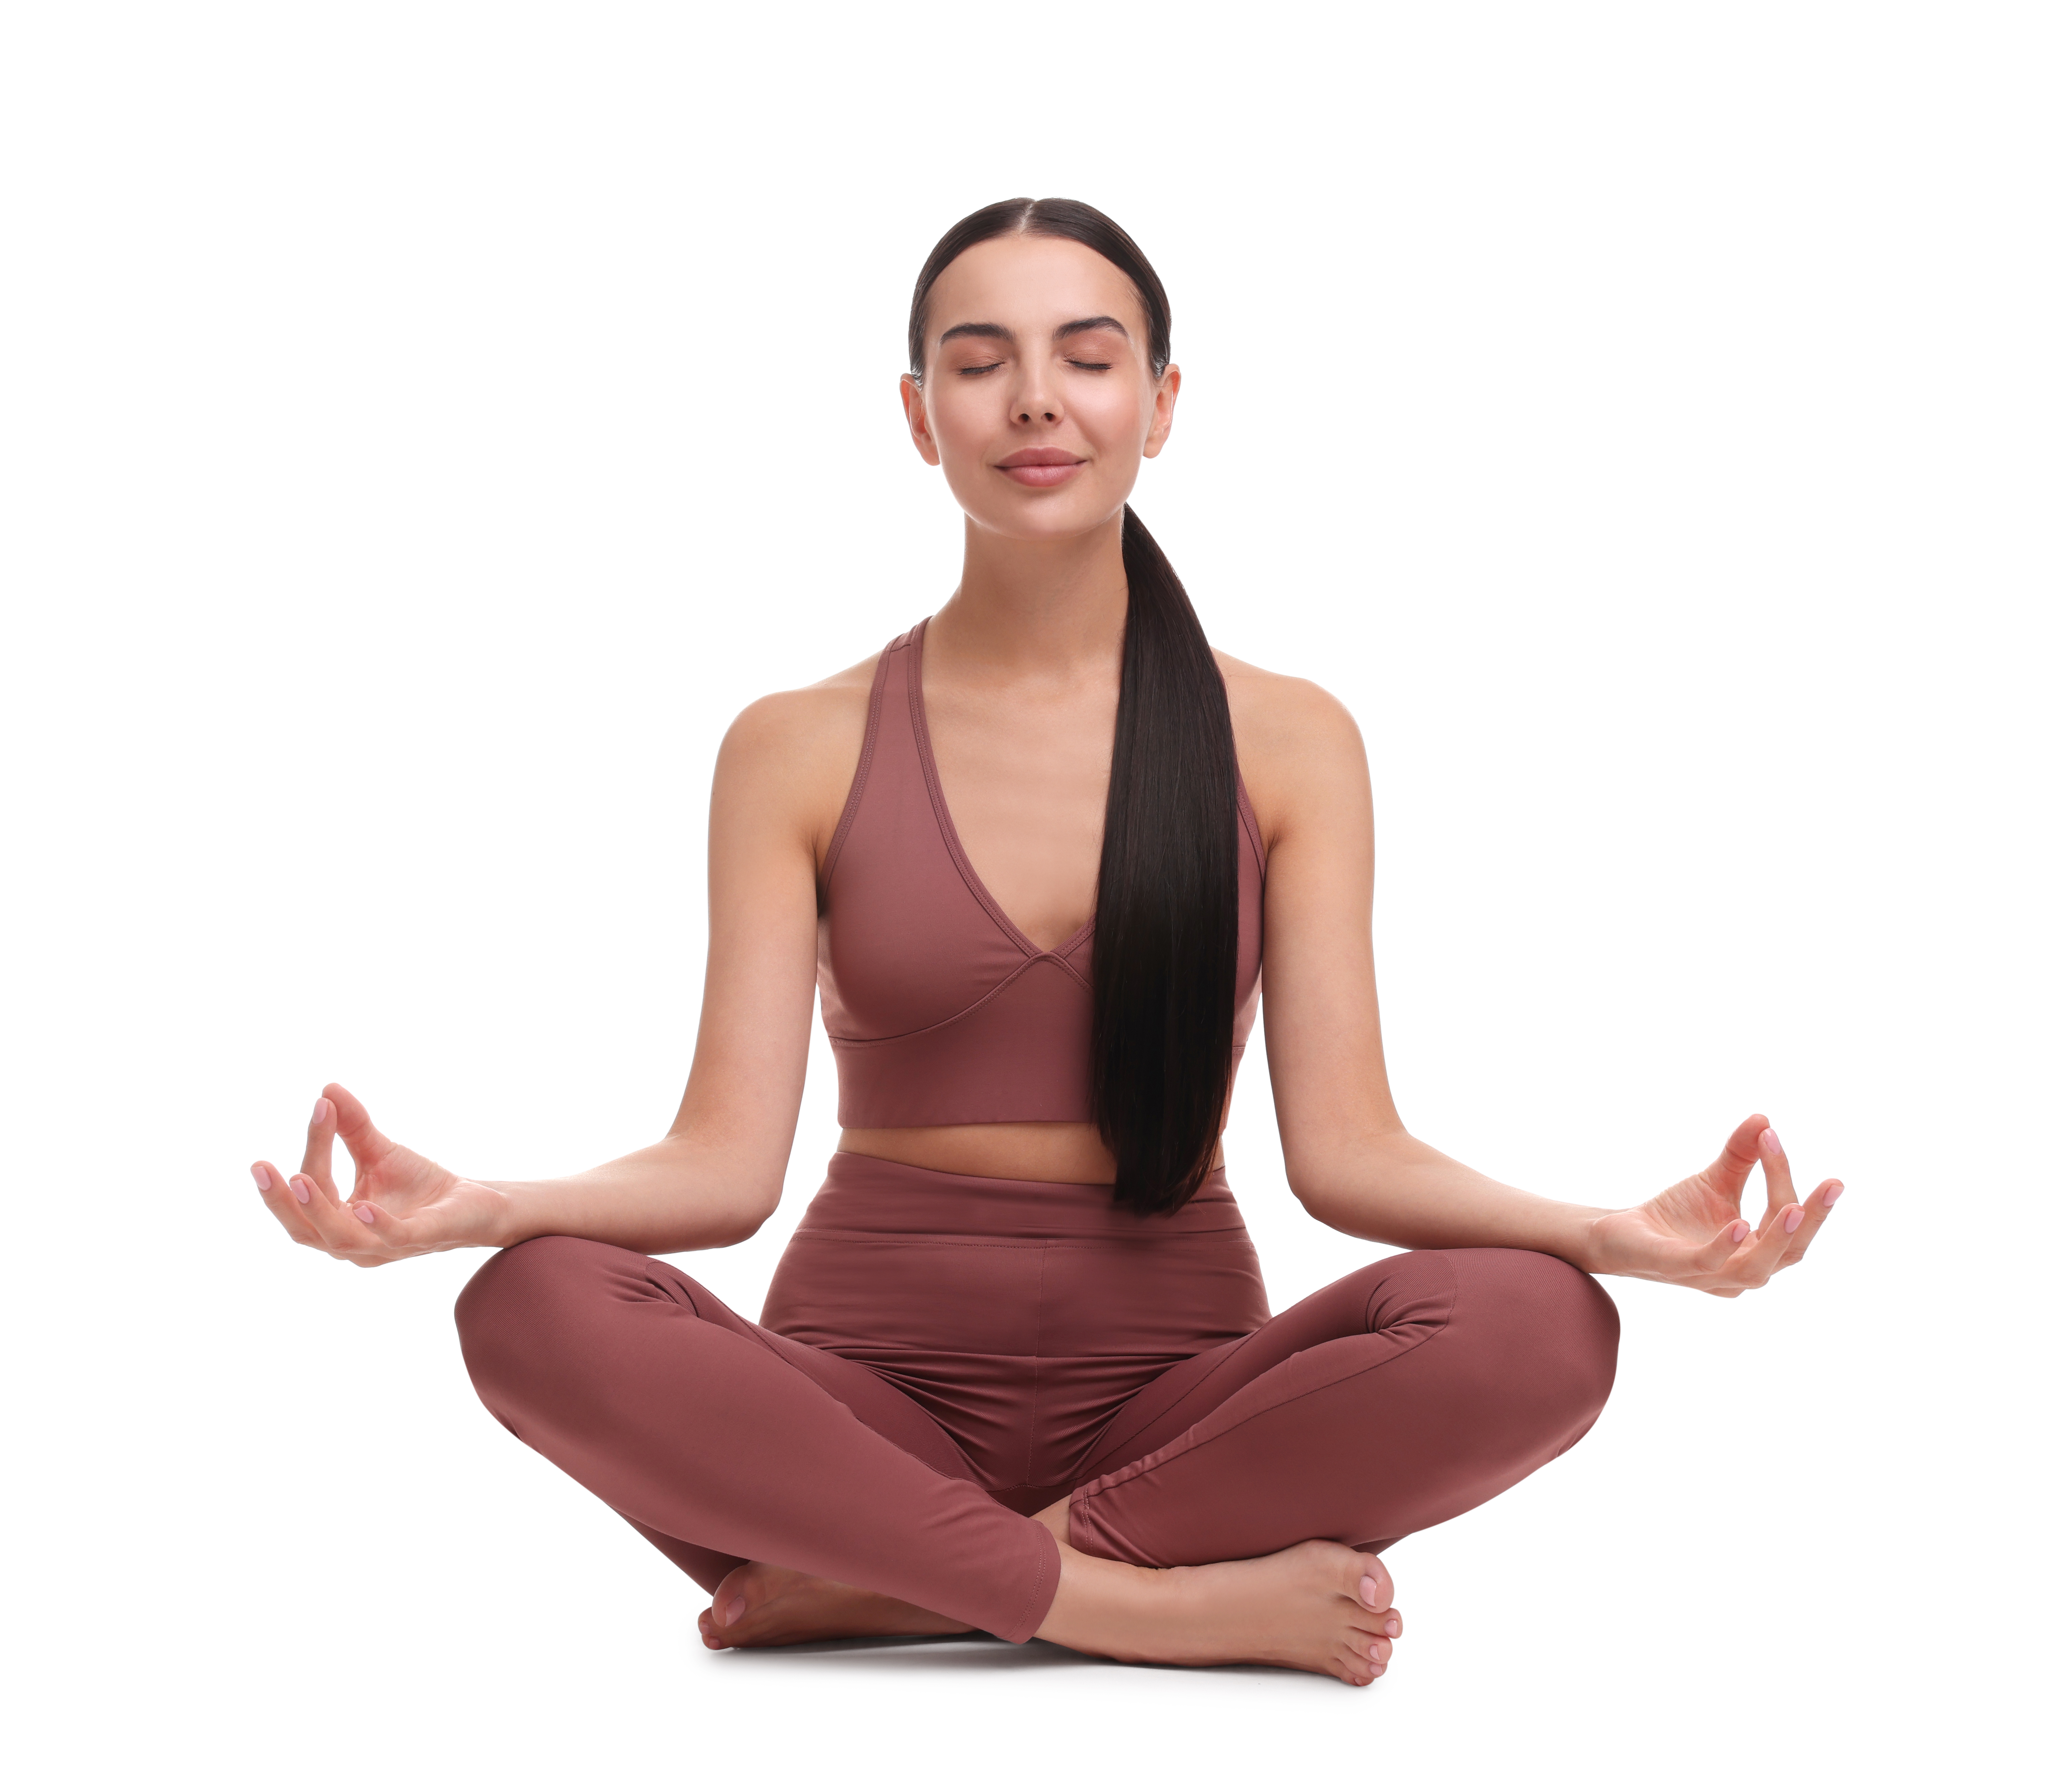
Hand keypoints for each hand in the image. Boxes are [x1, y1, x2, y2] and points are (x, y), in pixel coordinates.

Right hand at [250, 1083, 510, 1265]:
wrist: (476, 1203)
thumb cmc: (420, 1186)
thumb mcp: (380, 1152)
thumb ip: (352, 1128)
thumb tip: (326, 1090)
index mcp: (338, 1224)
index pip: (312, 1189)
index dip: (312, 1149)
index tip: (319, 1108)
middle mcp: (355, 1245)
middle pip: (305, 1230)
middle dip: (280, 1201)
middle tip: (259, 1167)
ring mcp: (387, 1247)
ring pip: (340, 1238)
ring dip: (317, 1209)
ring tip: (298, 1179)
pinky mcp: (422, 1239)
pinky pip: (393, 1237)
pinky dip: (375, 1224)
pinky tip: (360, 1205)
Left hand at [1583, 1115, 1841, 1296]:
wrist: (1619, 1233)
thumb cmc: (1675, 1215)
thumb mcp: (1715, 1181)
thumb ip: (1741, 1156)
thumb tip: (1763, 1119)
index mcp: (1756, 1253)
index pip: (1786, 1220)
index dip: (1787, 1181)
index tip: (1776, 1138)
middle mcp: (1740, 1273)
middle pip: (1789, 1253)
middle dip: (1812, 1220)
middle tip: (1834, 1185)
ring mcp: (1709, 1277)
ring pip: (1757, 1268)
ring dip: (1778, 1238)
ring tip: (1795, 1207)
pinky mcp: (1675, 1269)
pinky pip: (1708, 1264)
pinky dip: (1725, 1246)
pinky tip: (1739, 1222)